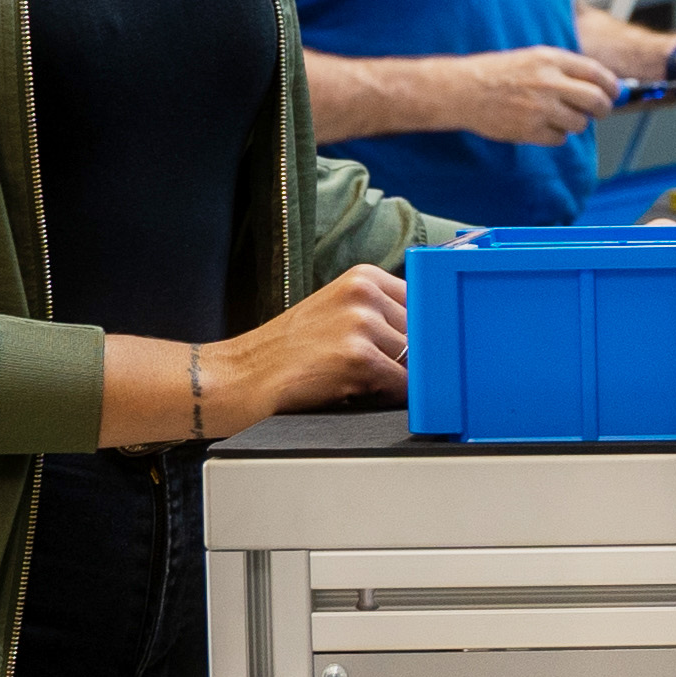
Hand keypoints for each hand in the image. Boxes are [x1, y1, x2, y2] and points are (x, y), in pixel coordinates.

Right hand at [211, 263, 410, 422]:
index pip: (426, 306)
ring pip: (416, 363)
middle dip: (409, 360)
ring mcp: (361, 323)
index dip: (424, 335)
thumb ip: (383, 316)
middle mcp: (364, 293)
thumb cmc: (288, 352)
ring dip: (394, 380)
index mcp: (363, 278)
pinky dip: (386, 398)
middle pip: (426, 335)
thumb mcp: (337, 314)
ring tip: (354, 380)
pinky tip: (352, 392)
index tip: (417, 351)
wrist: (239, 376)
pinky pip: (402, 387)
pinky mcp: (358, 357)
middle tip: (371, 371)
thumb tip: (435, 338)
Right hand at [438, 44, 620, 144]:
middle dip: (603, 108)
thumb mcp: (532, 57)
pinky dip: (556, 135)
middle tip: (599, 111)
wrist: (462, 90)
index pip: (597, 73)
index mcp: (551, 59)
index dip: (611, 86)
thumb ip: (563, 68)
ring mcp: (540, 108)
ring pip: (580, 123)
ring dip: (576, 123)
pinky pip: (560, 138)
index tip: (614, 92)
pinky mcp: (530, 129)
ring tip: (559, 116)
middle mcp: (549, 82)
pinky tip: (542, 126)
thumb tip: (598, 83)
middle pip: (596, 101)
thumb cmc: (496, 72)